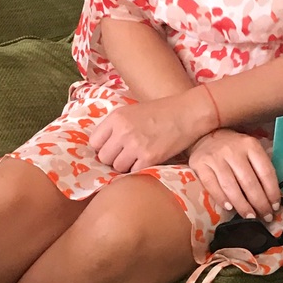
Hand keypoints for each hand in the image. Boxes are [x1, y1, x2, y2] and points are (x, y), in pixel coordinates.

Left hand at [90, 86, 214, 171]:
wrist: (188, 113)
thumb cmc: (162, 111)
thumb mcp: (134, 111)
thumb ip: (117, 126)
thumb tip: (102, 147)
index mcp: (117, 117)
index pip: (94, 142)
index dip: (103, 147)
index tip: (113, 148)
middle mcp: (122, 131)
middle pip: (104, 157)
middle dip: (114, 158)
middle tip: (127, 154)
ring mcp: (135, 145)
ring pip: (117, 168)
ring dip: (126, 166)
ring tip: (139, 157)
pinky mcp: (149, 158)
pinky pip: (134, 172)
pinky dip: (139, 169)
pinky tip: (148, 160)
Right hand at [188, 129, 280, 221]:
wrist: (206, 136)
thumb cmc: (233, 148)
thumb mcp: (250, 150)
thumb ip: (260, 168)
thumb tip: (271, 197)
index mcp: (250, 145)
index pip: (265, 171)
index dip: (272, 192)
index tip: (275, 206)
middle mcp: (233, 150)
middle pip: (249, 182)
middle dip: (259, 203)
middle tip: (265, 217)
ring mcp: (215, 157)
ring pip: (231, 187)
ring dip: (242, 205)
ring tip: (250, 216)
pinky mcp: (200, 164)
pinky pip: (212, 186)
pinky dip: (221, 199)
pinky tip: (229, 208)